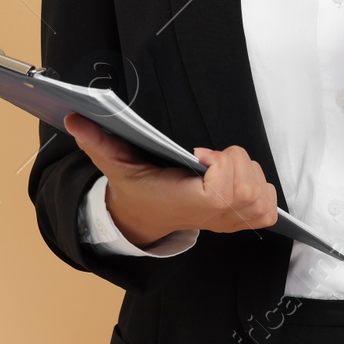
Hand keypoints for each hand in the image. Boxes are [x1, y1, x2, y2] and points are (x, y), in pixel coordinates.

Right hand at [63, 113, 278, 246]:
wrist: (146, 218)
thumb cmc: (138, 188)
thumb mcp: (115, 163)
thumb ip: (98, 141)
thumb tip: (74, 120)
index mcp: (186, 203)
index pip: (223, 190)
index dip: (220, 166)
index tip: (199, 155)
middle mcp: (212, 218)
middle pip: (248, 184)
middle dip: (234, 161)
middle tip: (208, 160)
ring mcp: (230, 223)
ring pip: (260, 188)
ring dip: (246, 171)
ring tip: (219, 170)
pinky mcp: (244, 222)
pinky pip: (269, 204)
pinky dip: (261, 188)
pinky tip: (236, 182)